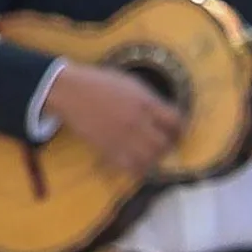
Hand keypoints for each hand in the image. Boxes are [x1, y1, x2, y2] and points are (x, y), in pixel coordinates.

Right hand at [45, 62, 183, 175]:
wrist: (71, 92)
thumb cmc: (101, 83)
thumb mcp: (131, 84)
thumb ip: (150, 100)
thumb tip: (166, 115)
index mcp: (145, 102)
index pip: (175, 121)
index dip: (180, 128)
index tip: (177, 130)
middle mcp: (137, 122)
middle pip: (164, 144)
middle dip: (168, 145)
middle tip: (165, 144)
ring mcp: (123, 138)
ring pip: (150, 159)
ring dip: (155, 158)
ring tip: (152, 154)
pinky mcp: (109, 150)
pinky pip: (131, 168)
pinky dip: (139, 168)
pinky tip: (138, 163)